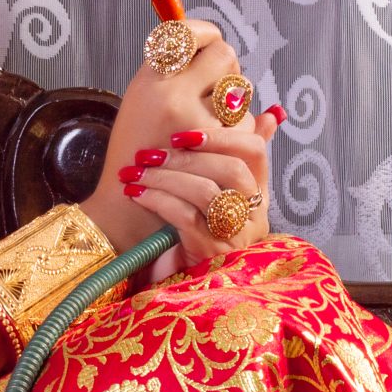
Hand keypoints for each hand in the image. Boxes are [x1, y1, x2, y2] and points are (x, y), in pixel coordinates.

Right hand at [79, 18, 232, 249]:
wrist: (126, 208)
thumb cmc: (136, 153)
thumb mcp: (145, 104)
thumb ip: (178, 74)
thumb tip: (221, 46)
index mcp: (148, 78)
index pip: (188, 33)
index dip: (204, 34)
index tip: (205, 44)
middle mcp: (169, 94)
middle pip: (225, 56)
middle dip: (226, 71)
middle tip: (212, 90)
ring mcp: (194, 121)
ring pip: (242, 93)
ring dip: (234, 106)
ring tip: (205, 127)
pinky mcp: (218, 153)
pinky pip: (245, 126)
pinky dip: (238, 135)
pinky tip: (214, 150)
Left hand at [118, 115, 280, 267]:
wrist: (167, 281)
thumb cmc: (183, 229)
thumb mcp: (202, 189)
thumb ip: (221, 153)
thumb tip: (254, 110)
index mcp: (257, 193)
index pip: (255, 150)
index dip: (219, 135)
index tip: (180, 135)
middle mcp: (254, 215)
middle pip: (232, 170)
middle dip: (185, 157)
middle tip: (148, 154)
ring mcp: (236, 237)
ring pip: (207, 191)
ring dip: (165, 177)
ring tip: (135, 173)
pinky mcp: (211, 254)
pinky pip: (186, 217)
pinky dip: (158, 200)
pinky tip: (135, 194)